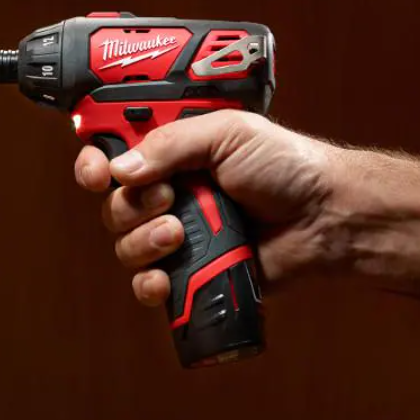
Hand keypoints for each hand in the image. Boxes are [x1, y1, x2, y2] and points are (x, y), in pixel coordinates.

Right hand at [74, 111, 340, 307]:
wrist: (324, 216)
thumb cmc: (287, 166)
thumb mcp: (228, 133)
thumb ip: (171, 144)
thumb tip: (121, 169)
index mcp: (173, 153)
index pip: (114, 155)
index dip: (95, 164)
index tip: (96, 173)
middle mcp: (170, 193)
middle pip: (114, 204)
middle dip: (131, 206)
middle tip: (171, 199)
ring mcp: (180, 236)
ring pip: (126, 246)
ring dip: (143, 241)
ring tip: (180, 235)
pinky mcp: (192, 274)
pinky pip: (149, 286)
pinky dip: (149, 284)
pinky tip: (163, 279)